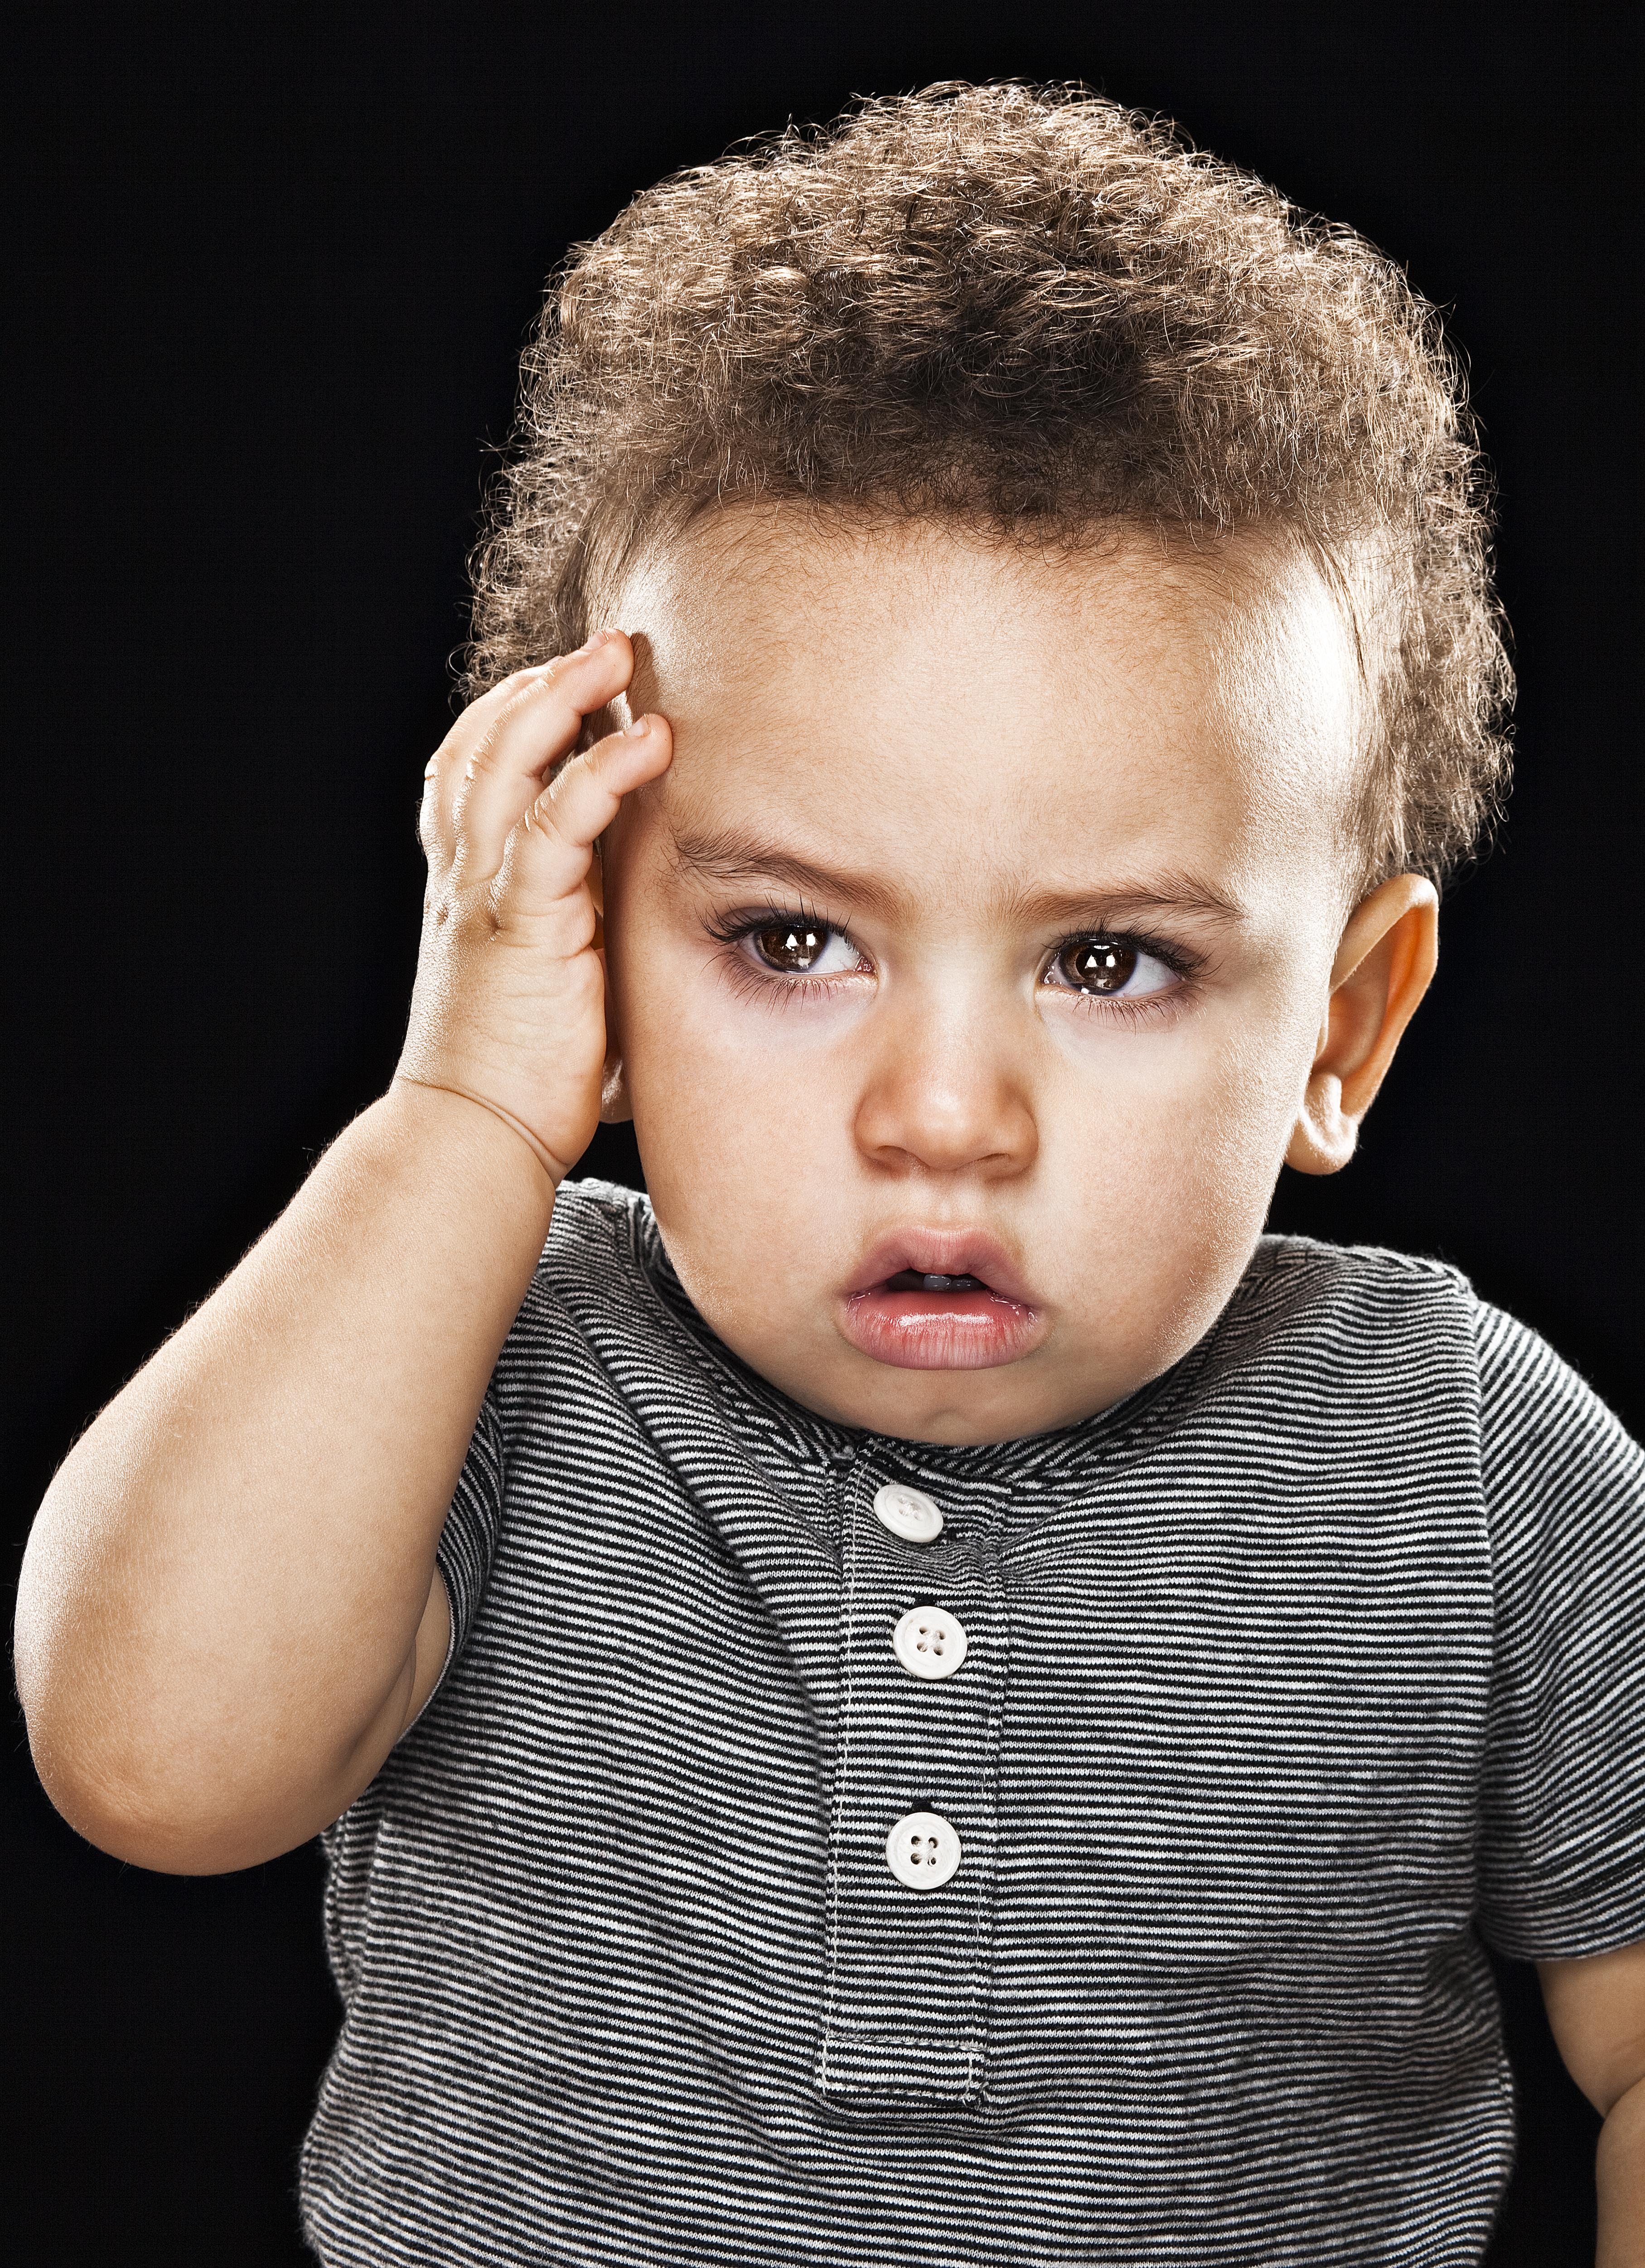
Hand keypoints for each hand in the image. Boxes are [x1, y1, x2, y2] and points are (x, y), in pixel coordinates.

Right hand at [396, 631, 671, 1180]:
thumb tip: (647, 916)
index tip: (573, 679)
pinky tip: (646, 743)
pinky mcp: (519, 922)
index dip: (516, 713)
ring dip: (562, 698)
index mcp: (471, 886)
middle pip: (484, 744)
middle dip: (541, 683)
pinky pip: (553, 824)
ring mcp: (484, 894)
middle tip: (609, 644)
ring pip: (507, 762)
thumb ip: (585, 931)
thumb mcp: (559, 979)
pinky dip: (597, 774)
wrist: (476, 1138)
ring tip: (619, 657)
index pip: (474, 769)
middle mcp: (465, 876)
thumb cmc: (525, 1076)